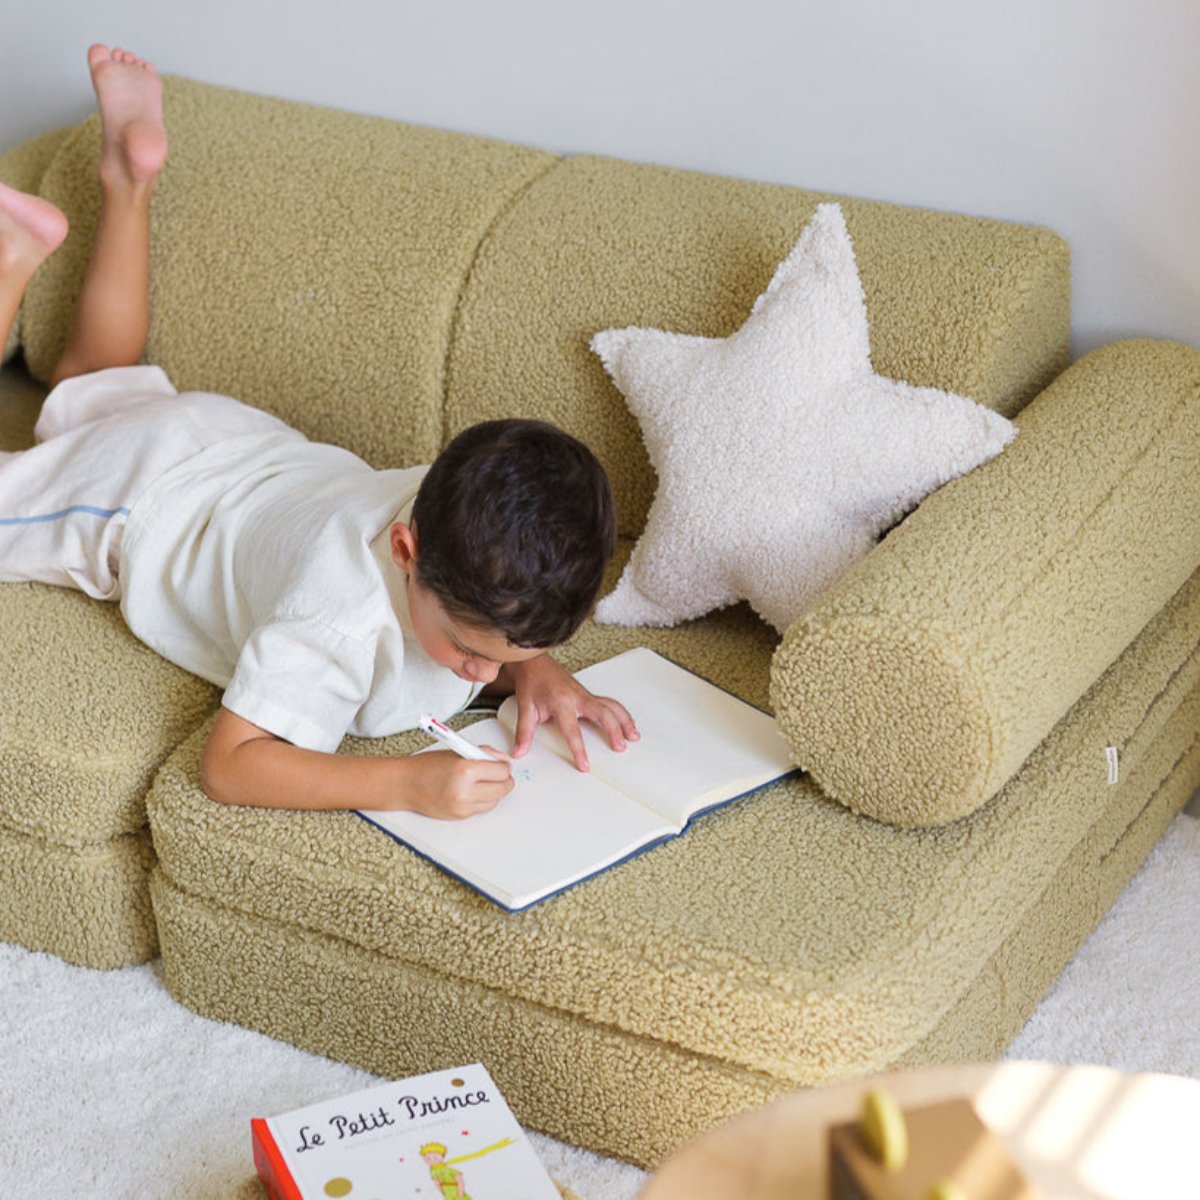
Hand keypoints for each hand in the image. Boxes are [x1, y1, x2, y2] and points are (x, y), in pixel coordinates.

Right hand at [398, 748, 512, 819]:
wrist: (406, 784)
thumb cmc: (428, 766)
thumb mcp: (458, 752)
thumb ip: (484, 754)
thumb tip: (504, 762)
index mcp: (466, 770)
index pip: (501, 772)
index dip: (504, 767)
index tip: (501, 765)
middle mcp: (465, 791)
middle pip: (502, 789)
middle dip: (504, 780)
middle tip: (499, 774)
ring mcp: (463, 806)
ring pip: (495, 801)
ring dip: (494, 791)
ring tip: (482, 782)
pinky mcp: (460, 816)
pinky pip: (482, 808)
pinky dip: (481, 800)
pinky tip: (471, 790)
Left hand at [507, 654, 638, 771]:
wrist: (535, 662)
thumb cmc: (532, 683)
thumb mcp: (525, 707)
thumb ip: (524, 732)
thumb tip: (519, 752)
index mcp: (562, 702)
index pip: (572, 730)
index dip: (579, 750)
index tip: (585, 765)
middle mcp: (578, 698)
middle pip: (602, 714)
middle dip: (613, 731)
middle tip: (620, 747)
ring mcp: (585, 695)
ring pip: (611, 706)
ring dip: (624, 720)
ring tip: (633, 736)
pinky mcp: (588, 695)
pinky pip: (609, 703)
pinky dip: (621, 713)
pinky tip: (628, 723)